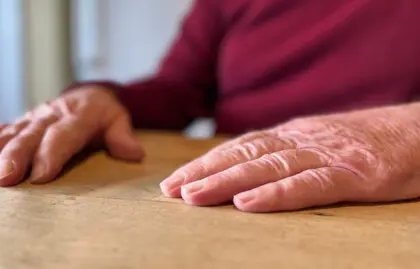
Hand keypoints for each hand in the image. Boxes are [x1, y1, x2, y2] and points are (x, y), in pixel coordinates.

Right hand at [0, 86, 144, 186]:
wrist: (89, 93)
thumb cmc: (104, 112)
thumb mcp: (119, 119)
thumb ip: (123, 135)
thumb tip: (133, 154)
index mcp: (77, 115)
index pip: (63, 136)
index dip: (51, 155)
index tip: (39, 176)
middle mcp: (50, 116)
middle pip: (30, 137)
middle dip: (14, 157)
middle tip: (2, 179)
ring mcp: (33, 118)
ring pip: (9, 135)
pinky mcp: (21, 122)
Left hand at [160, 104, 419, 212]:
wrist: (418, 131)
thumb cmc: (366, 142)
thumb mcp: (319, 142)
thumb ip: (287, 153)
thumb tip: (248, 173)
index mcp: (292, 136)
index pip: (240, 148)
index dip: (206, 164)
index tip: (177, 181)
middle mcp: (302, 142)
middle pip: (244, 156)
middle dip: (204, 173)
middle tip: (171, 191)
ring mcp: (326, 156)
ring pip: (267, 168)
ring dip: (226, 182)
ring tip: (193, 196)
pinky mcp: (354, 174)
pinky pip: (309, 185)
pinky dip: (276, 194)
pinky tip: (246, 204)